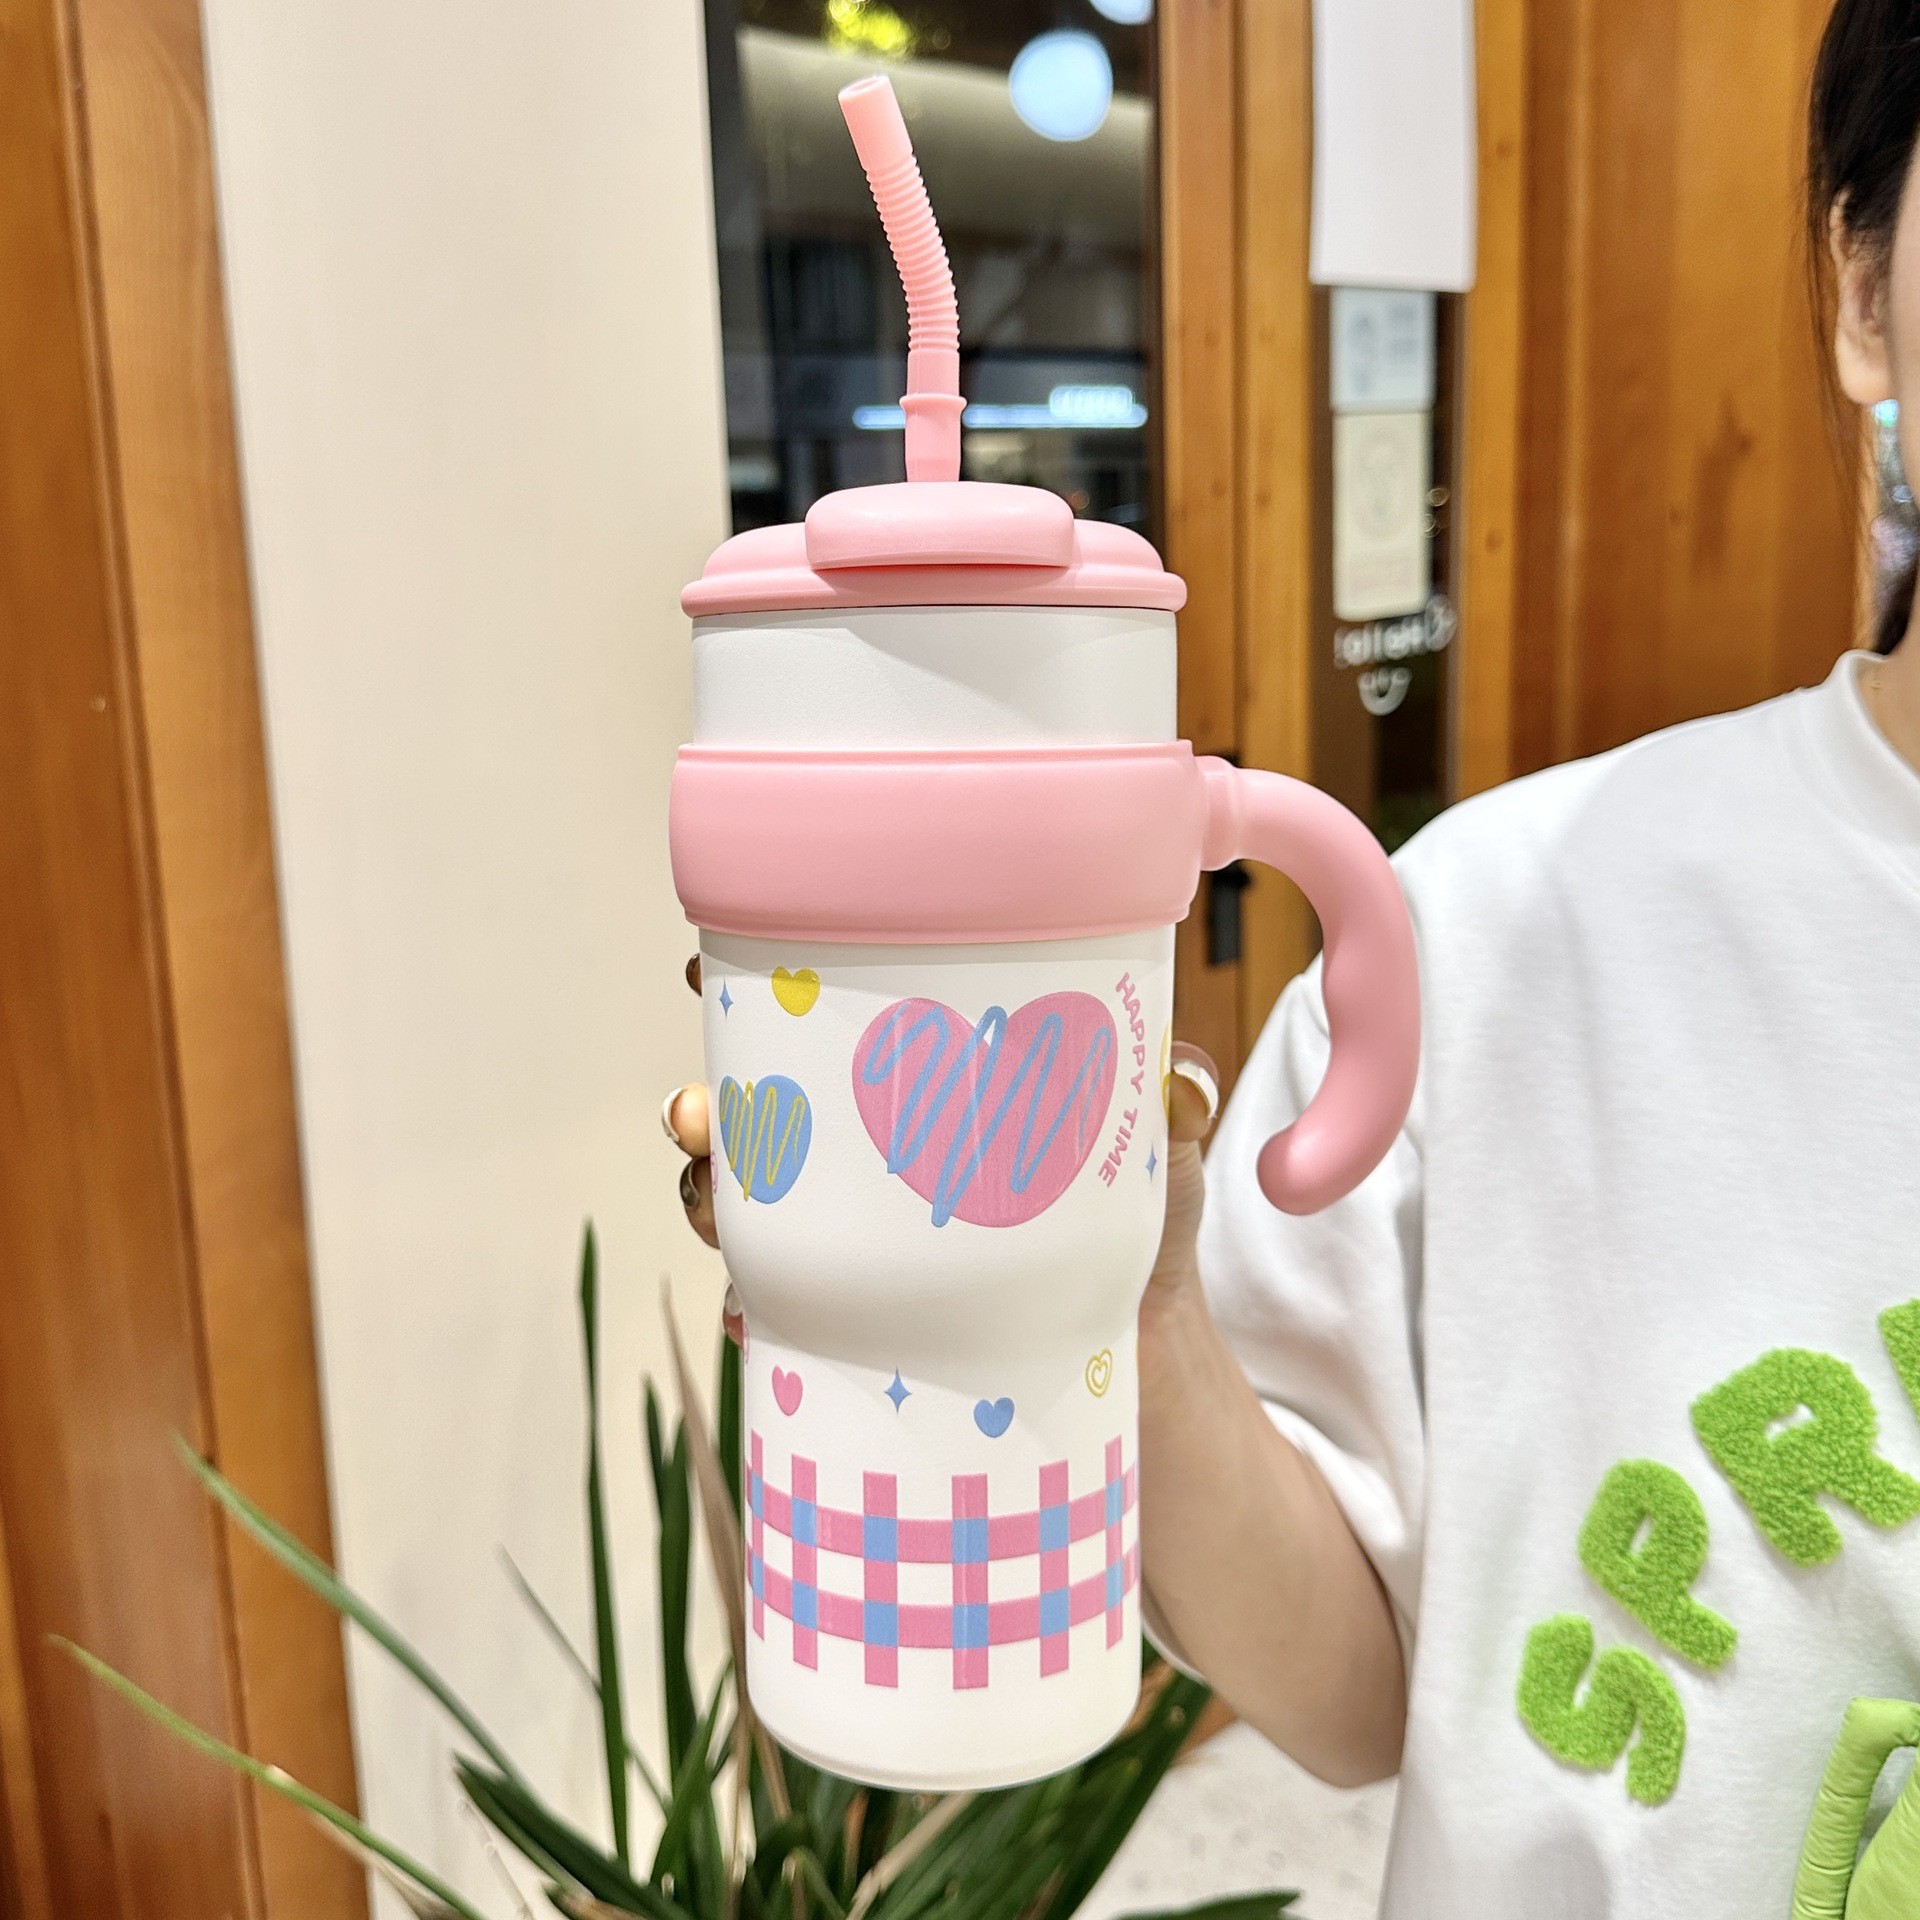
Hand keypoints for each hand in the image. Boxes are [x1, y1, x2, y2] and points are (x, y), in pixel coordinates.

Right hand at [662, 955, 1218, 1345]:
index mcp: (921, 1082)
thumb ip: (1173, 1096)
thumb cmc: (1138, 1216)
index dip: (751, 989)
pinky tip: (754, 1310)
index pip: (821, 1017)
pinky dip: (755, 1309)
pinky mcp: (856, 1322)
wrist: (1139, 1350)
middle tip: (698, 1113)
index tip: (709, 973)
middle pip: (750, 1111)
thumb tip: (1181, 1079)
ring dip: (706, 1198)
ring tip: (715, 1206)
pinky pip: (776, 1312)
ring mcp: (853, 1238)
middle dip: (701, 1103)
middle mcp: (868, 1151)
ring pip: (740, 1205)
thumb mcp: (1158, 1142)